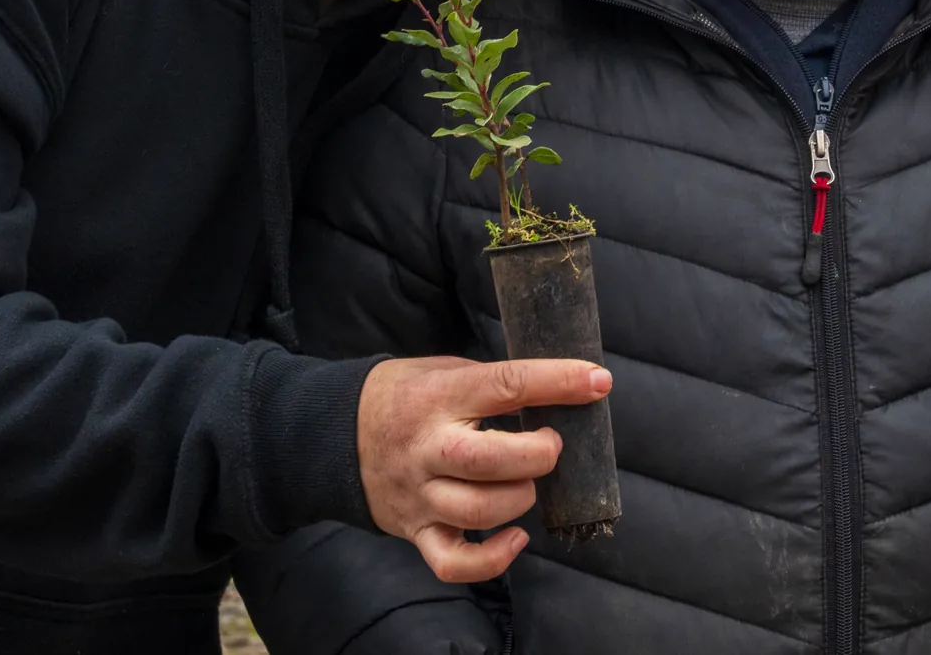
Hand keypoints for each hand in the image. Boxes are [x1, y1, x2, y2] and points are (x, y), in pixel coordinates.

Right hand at [357, 355, 612, 582]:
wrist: (333, 433)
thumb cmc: (404, 396)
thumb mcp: (442, 370)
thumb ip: (491, 384)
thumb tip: (558, 393)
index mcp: (438, 396)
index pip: (504, 385)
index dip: (557, 382)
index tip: (597, 381)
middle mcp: (427, 447)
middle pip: (488, 459)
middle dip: (537, 454)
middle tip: (551, 445)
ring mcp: (419, 493)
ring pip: (478, 510)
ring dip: (520, 499)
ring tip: (527, 480)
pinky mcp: (416, 529)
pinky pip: (453, 561)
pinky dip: (492, 560)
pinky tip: (515, 538)